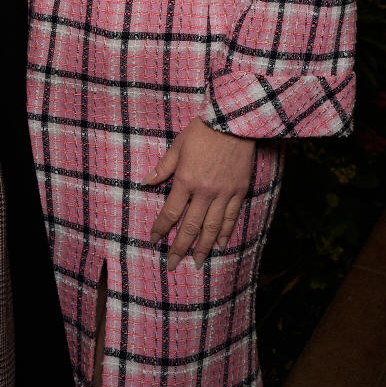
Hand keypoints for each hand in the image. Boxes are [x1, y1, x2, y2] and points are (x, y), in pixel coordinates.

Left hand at [144, 117, 255, 270]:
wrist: (232, 122)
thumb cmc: (202, 130)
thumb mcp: (178, 145)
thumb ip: (163, 167)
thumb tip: (146, 182)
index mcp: (185, 179)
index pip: (170, 212)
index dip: (161, 228)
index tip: (154, 240)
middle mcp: (204, 191)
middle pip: (190, 226)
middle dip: (179, 247)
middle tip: (172, 264)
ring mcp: (223, 193)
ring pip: (212, 227)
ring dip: (202, 247)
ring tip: (196, 262)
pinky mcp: (239, 191)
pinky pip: (231, 217)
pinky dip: (225, 232)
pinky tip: (220, 244)